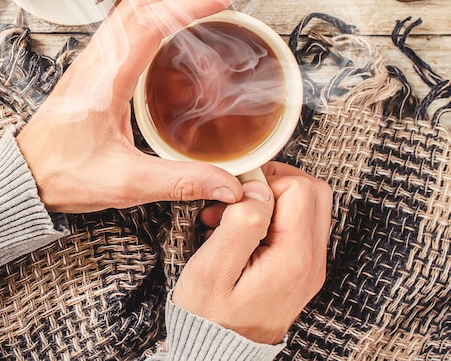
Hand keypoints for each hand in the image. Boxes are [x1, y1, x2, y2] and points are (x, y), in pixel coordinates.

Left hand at [16, 0, 244, 212]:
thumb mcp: (125, 182)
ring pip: (131, 6)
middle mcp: (97, 59)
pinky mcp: (95, 64)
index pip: (150, 23)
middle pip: (141, 2)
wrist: (26, 173)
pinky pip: (124, 21)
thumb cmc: (64, 172)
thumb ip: (179, 180)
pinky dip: (154, 6)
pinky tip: (170, 12)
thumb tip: (227, 183)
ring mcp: (94, 58)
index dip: (189, 4)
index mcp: (105, 79)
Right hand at [172, 163, 332, 344]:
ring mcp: (308, 266)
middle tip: (241, 195)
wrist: (217, 353)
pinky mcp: (299, 268)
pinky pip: (296, 225)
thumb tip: (259, 190)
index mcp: (294, 258)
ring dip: (271, 198)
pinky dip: (271, 216)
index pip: (299, 188)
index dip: (265, 181)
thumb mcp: (213, 269)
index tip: (236, 195)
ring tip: (234, 214)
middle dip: (275, 182)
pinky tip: (240, 228)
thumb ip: (240, 223)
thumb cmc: (209, 316)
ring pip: (308, 206)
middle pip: (314, 192)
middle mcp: (311, 261)